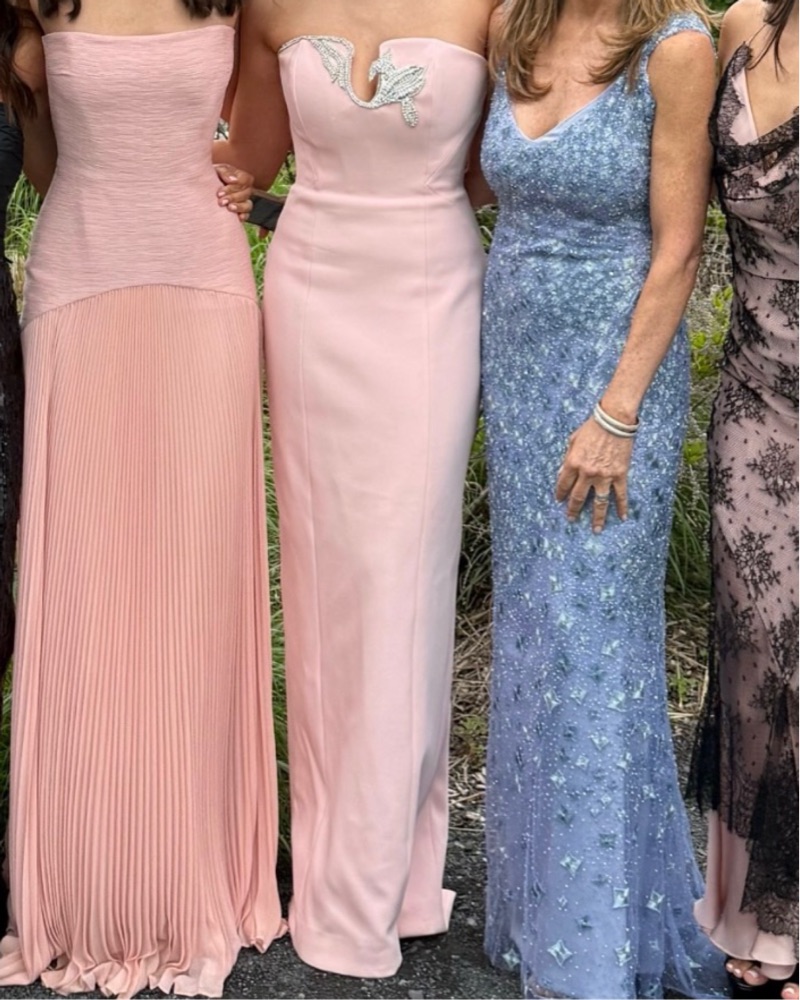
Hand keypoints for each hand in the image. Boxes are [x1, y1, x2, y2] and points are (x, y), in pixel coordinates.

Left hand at [215, 163, 253, 221]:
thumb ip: (224, 171)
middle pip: (246, 193)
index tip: (220, 192)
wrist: (203, 187)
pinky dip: (244, 216)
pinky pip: (247, 214)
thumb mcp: (216, 170)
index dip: (235, 186)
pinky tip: (238, 218)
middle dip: (233, 197)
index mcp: (240, 176)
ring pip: (248, 204)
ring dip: (239, 207)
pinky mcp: (241, 211)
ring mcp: (243, 201)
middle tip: (221, 201)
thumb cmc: (211, 176)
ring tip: (229, 208)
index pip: (246, 180)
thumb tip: (233, 180)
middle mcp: (244, 189)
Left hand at [555, 417, 633, 532]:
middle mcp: (587, 473)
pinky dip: (622, 507)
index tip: (559, 500)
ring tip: (596, 529)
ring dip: (597, 518)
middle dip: (573, 510)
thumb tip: (562, 473)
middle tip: (571, 519)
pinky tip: (622, 517)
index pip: (563, 484)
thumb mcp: (573, 441)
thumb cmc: (592, 427)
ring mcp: (604, 476)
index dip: (560, 494)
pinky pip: (620, 495)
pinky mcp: (619, 475)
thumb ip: (567, 458)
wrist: (614, 420)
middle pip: (578, 497)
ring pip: (599, 503)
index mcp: (573, 463)